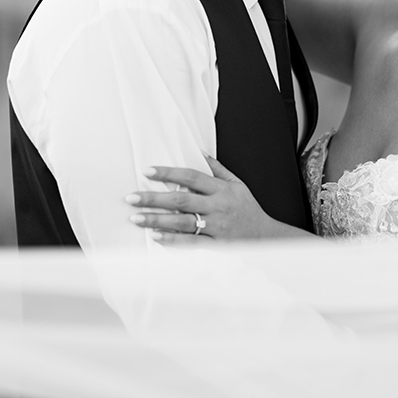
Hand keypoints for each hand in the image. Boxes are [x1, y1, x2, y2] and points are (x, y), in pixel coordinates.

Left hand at [128, 155, 273, 242]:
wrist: (267, 237)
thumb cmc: (248, 209)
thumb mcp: (237, 185)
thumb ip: (217, 169)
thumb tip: (199, 151)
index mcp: (222, 189)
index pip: (191, 176)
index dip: (168, 173)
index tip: (147, 171)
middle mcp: (218, 207)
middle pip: (181, 200)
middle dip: (154, 198)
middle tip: (130, 197)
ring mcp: (217, 227)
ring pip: (182, 222)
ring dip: (157, 220)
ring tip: (135, 218)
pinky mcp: (216, 246)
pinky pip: (192, 243)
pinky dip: (173, 241)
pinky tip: (156, 237)